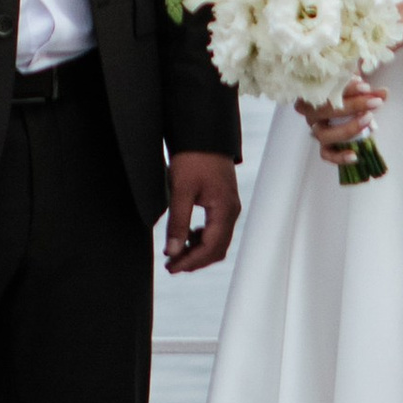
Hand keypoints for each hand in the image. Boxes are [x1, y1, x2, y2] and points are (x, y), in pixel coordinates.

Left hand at [165, 150, 241, 272]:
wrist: (204, 135)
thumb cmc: (193, 158)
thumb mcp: (181, 190)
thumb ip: (178, 223)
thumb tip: (173, 251)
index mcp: (224, 210)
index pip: (210, 248)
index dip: (190, 261)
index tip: (171, 267)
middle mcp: (232, 212)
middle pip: (217, 249)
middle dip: (195, 261)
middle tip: (171, 266)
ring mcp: (230, 208)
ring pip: (218, 242)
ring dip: (198, 251)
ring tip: (176, 253)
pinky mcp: (224, 204)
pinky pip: (217, 230)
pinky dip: (202, 239)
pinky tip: (187, 236)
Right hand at [298, 80, 384, 167]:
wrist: (343, 110)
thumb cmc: (347, 95)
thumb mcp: (356, 89)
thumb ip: (368, 92)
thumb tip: (384, 93)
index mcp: (314, 94)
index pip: (328, 89)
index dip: (347, 88)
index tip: (366, 88)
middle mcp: (310, 113)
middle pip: (325, 110)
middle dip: (353, 106)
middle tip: (374, 102)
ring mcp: (316, 130)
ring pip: (324, 134)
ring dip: (348, 128)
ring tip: (368, 121)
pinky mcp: (323, 146)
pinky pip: (326, 154)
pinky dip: (339, 157)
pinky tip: (354, 156)